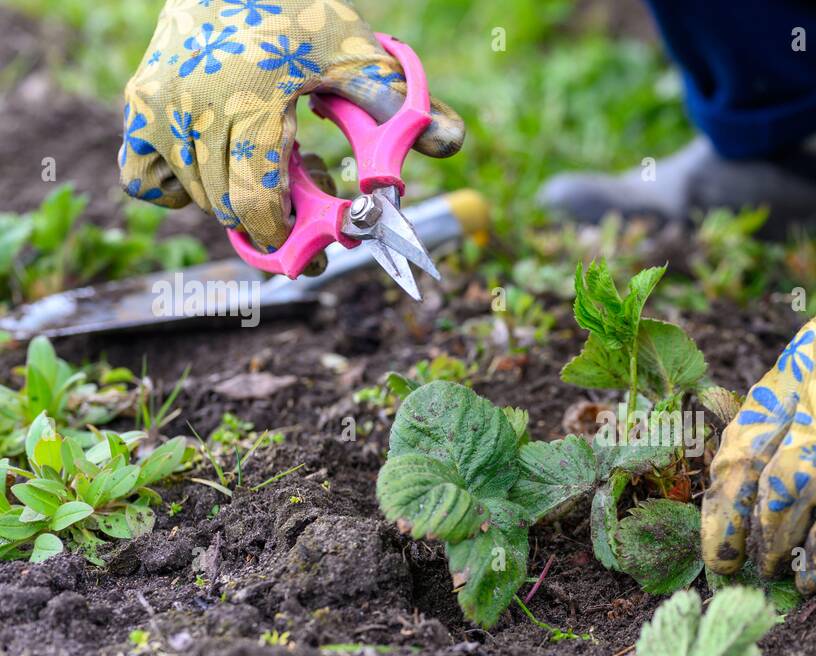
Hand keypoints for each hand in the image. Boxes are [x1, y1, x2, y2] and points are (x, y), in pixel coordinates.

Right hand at [119, 0, 463, 251]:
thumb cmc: (300, 18)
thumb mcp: (356, 55)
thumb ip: (399, 107)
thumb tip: (449, 144)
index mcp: (250, 103)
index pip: (256, 202)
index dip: (284, 236)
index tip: (310, 245)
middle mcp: (193, 108)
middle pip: (225, 207)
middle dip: (266, 221)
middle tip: (299, 205)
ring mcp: (159, 108)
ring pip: (194, 197)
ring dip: (232, 200)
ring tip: (270, 167)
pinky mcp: (138, 107)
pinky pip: (145, 180)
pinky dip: (178, 186)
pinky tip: (216, 165)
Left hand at [702, 228, 815, 592]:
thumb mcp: (807, 354)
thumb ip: (773, 412)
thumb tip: (730, 491)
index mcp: (797, 376)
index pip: (743, 458)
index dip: (724, 519)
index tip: (720, 558)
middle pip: (786, 490)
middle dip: (770, 542)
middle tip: (767, 568)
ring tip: (808, 575)